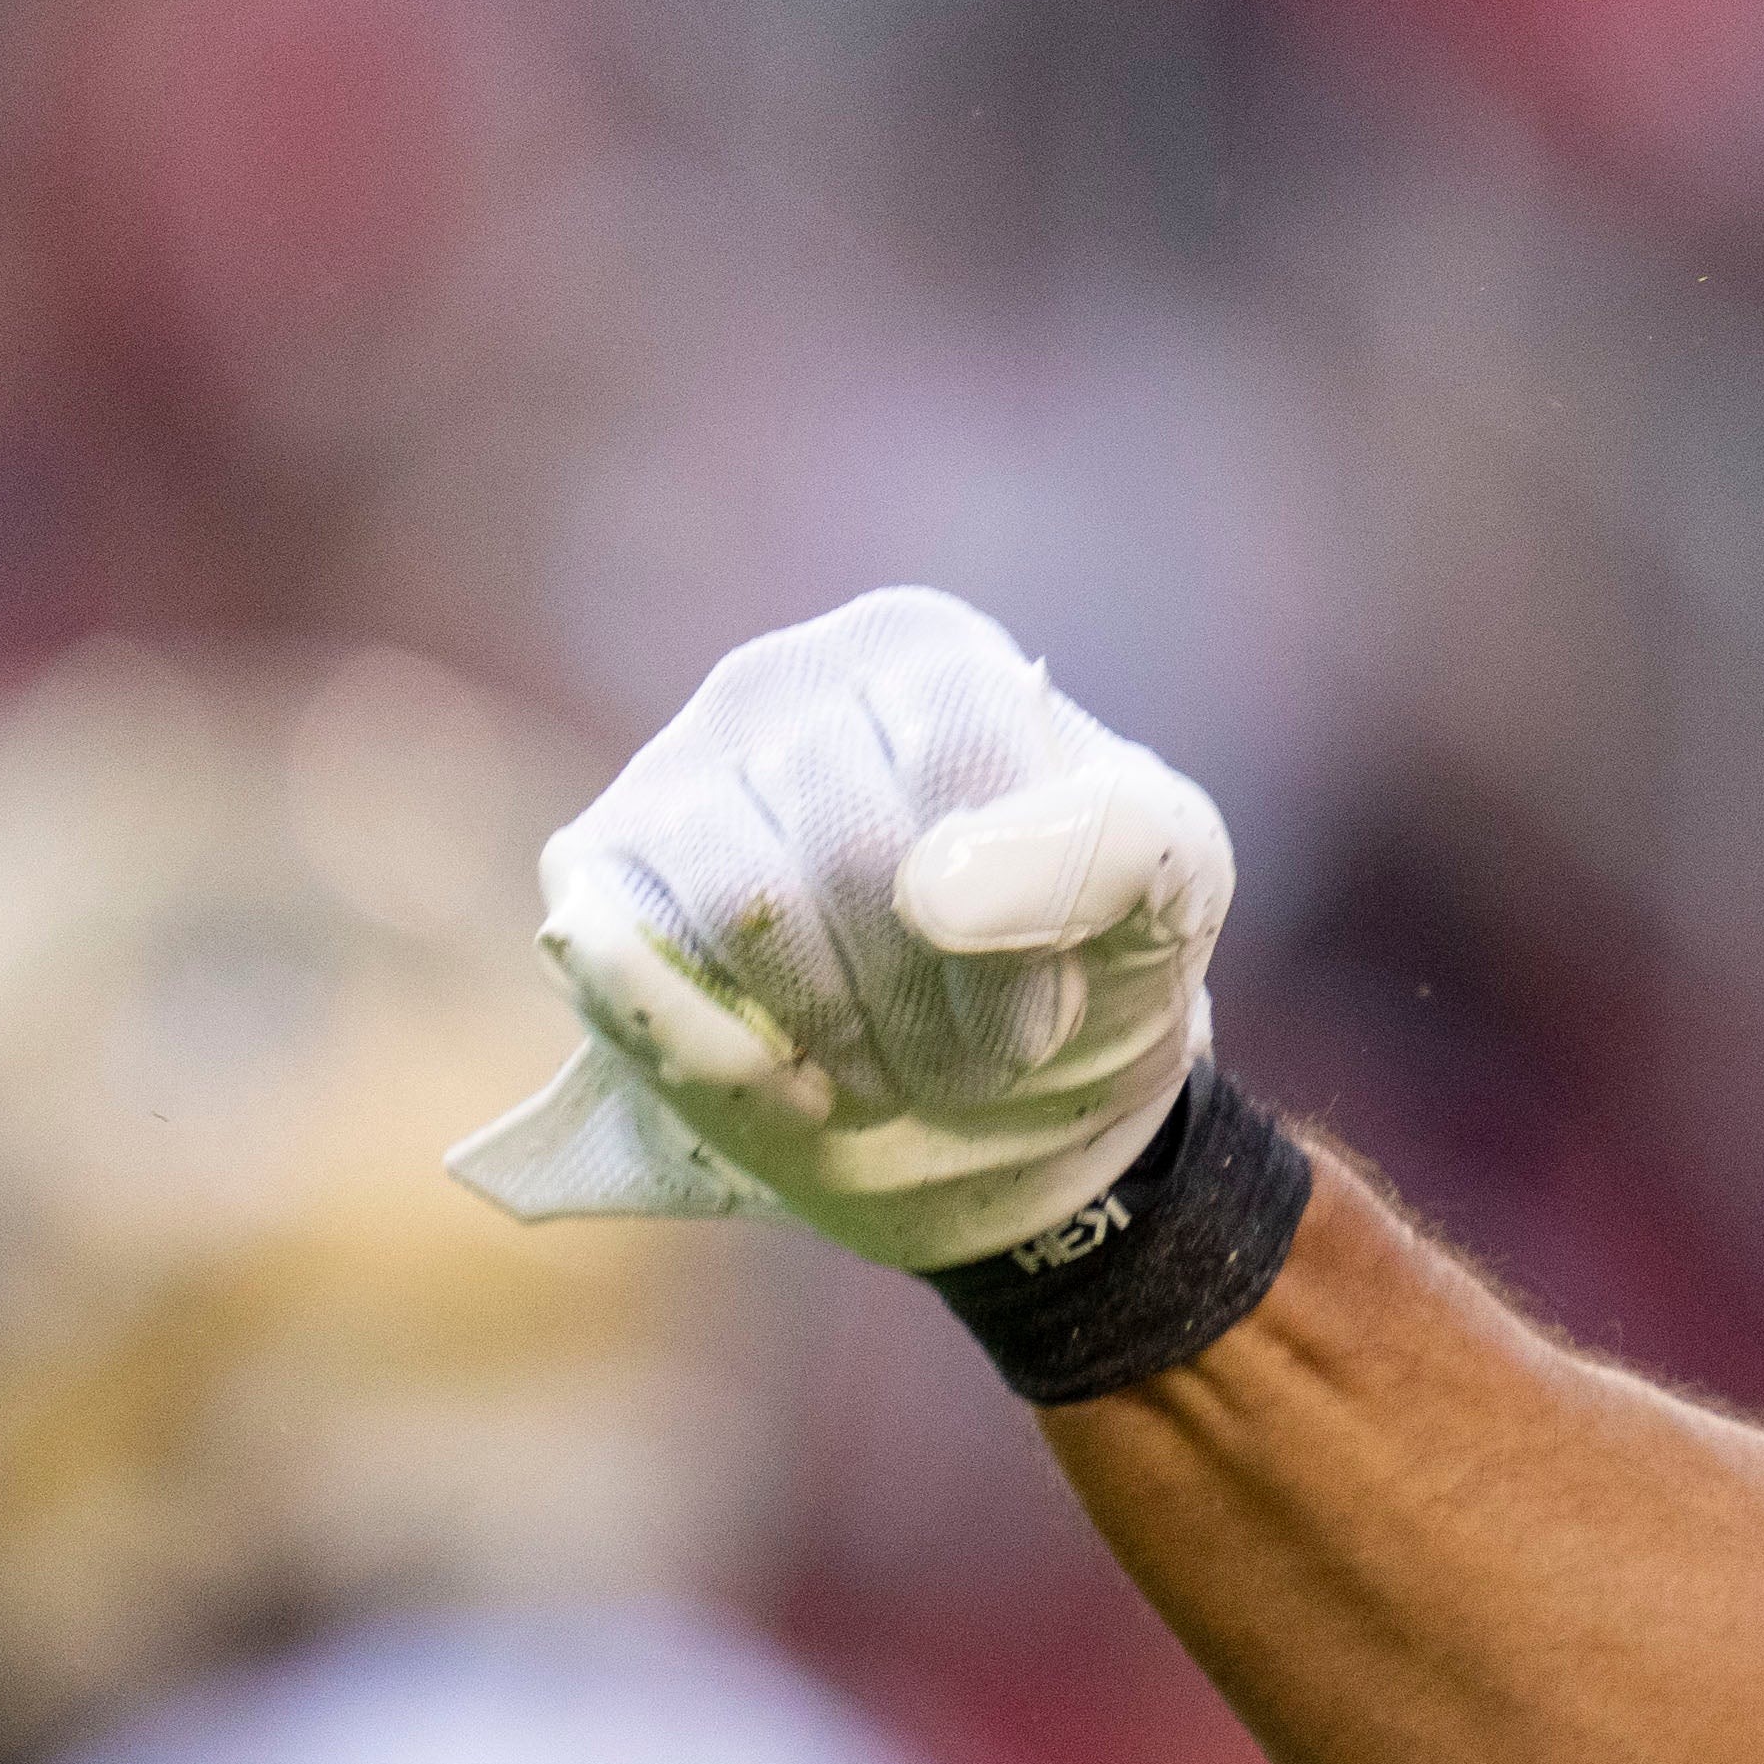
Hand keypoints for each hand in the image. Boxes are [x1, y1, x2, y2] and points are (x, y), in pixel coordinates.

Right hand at [449, 592, 1233, 1274]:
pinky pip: (621, 956)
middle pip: (853, 848)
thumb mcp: (1170, 891)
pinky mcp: (593, 877)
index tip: (1045, 1012)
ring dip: (836, 1033)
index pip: (965, 760)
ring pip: (745, 906)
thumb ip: (1109, 850)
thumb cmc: (1083, 963)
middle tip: (963, 1058)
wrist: (991, 1111)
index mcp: (926, 652)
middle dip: (924, 1000)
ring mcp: (674, 771)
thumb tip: (933, 885)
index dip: (1016, 926)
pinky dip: (719, 1053)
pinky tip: (787, 1077)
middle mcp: (782, 679)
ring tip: (888, 1060)